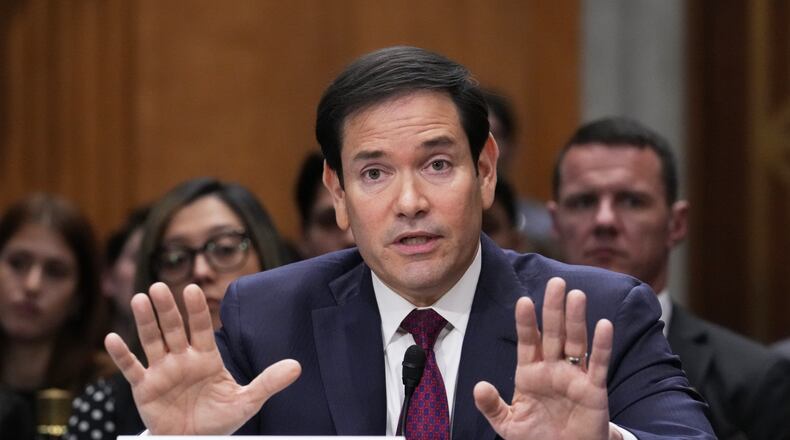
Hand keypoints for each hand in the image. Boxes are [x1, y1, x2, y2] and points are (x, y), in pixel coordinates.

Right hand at [104, 282, 300, 434]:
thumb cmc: (220, 419)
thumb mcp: (247, 401)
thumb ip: (268, 382)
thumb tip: (297, 366)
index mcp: (206, 357)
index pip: (201, 328)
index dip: (197, 310)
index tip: (193, 289)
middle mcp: (182, 358)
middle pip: (174, 329)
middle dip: (167, 309)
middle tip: (161, 286)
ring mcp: (162, 371)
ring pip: (152, 341)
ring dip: (145, 321)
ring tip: (139, 299)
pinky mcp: (145, 388)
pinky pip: (131, 369)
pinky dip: (121, 355)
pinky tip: (111, 339)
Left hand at [473, 277, 616, 439]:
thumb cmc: (537, 438)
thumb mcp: (509, 424)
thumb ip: (493, 406)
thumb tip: (479, 387)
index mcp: (530, 372)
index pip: (527, 341)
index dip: (525, 322)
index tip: (523, 300)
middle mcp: (553, 368)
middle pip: (553, 333)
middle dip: (553, 309)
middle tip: (556, 282)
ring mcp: (574, 376)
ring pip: (575, 342)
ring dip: (576, 319)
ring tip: (577, 296)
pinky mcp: (594, 389)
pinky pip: (598, 364)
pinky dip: (602, 345)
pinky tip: (604, 325)